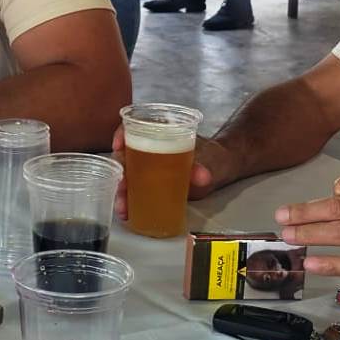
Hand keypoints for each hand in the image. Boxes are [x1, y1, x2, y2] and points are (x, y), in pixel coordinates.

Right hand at [111, 126, 243, 219]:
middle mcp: (150, 149)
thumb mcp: (209, 160)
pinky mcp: (152, 185)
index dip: (121, 135)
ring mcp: (149, 168)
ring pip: (128, 176)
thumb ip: (204, 168)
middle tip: (122, 188)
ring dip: (122, 191)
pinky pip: (135, 189)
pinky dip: (129, 200)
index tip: (118, 146)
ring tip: (124, 208)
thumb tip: (202, 176)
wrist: (221, 170)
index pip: (133, 127)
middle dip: (119, 172)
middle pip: (126, 156)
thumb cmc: (212, 157)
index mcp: (160, 134)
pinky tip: (128, 212)